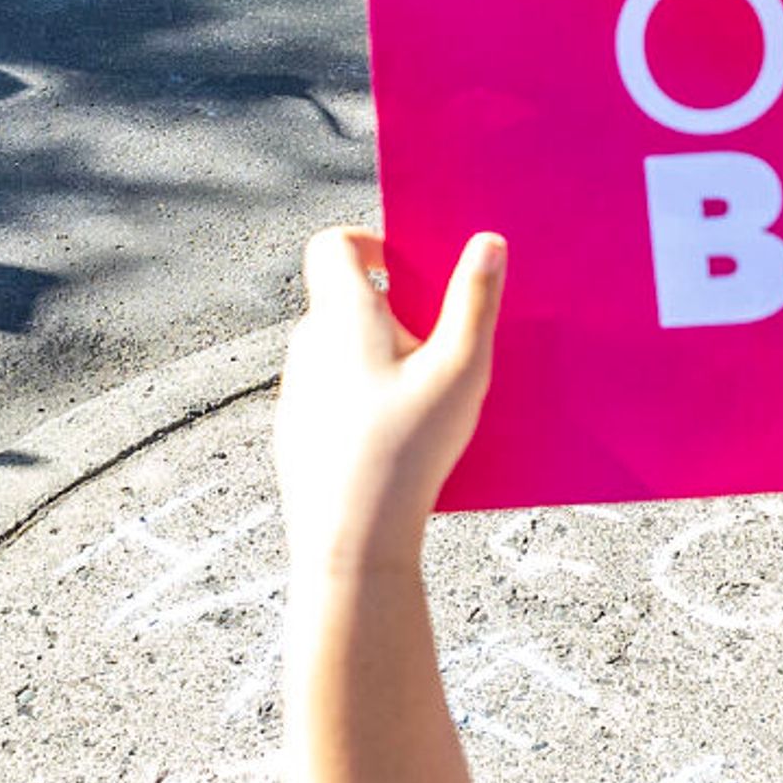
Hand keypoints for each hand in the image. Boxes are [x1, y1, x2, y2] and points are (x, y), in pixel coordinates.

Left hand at [276, 227, 503, 582]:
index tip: (404, 266)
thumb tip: (487, 242)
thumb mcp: (460, 369)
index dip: (368, 241)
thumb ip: (475, 301)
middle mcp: (308, 344)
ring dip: (374, 356)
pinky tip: (396, 439)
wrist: (350, 541)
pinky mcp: (295, 432)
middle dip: (387, 309)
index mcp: (343, 315)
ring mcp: (296, 390)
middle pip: (341, 300)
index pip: (332, 244)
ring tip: (422, 397)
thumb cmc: (408, 449)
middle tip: (435, 341)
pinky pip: (329, 395)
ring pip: (336, 351)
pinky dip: (359, 399)